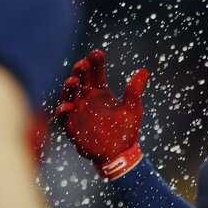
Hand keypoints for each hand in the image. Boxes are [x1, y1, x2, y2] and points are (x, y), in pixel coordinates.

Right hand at [55, 49, 148, 179]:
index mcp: (100, 93)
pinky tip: (67, 106)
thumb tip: (144, 71)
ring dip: (69, 88)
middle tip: (83, 64)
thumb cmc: (126, 131)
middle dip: (80, 71)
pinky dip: (63, 111)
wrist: (120, 154)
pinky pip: (64, 117)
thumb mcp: (132, 109)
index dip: (95, 62)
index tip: (97, 53)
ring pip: (69, 95)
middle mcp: (86, 99)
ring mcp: (77, 112)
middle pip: (80, 80)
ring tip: (73, 81)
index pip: (95, 73)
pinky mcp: (72, 126)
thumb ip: (134, 91)